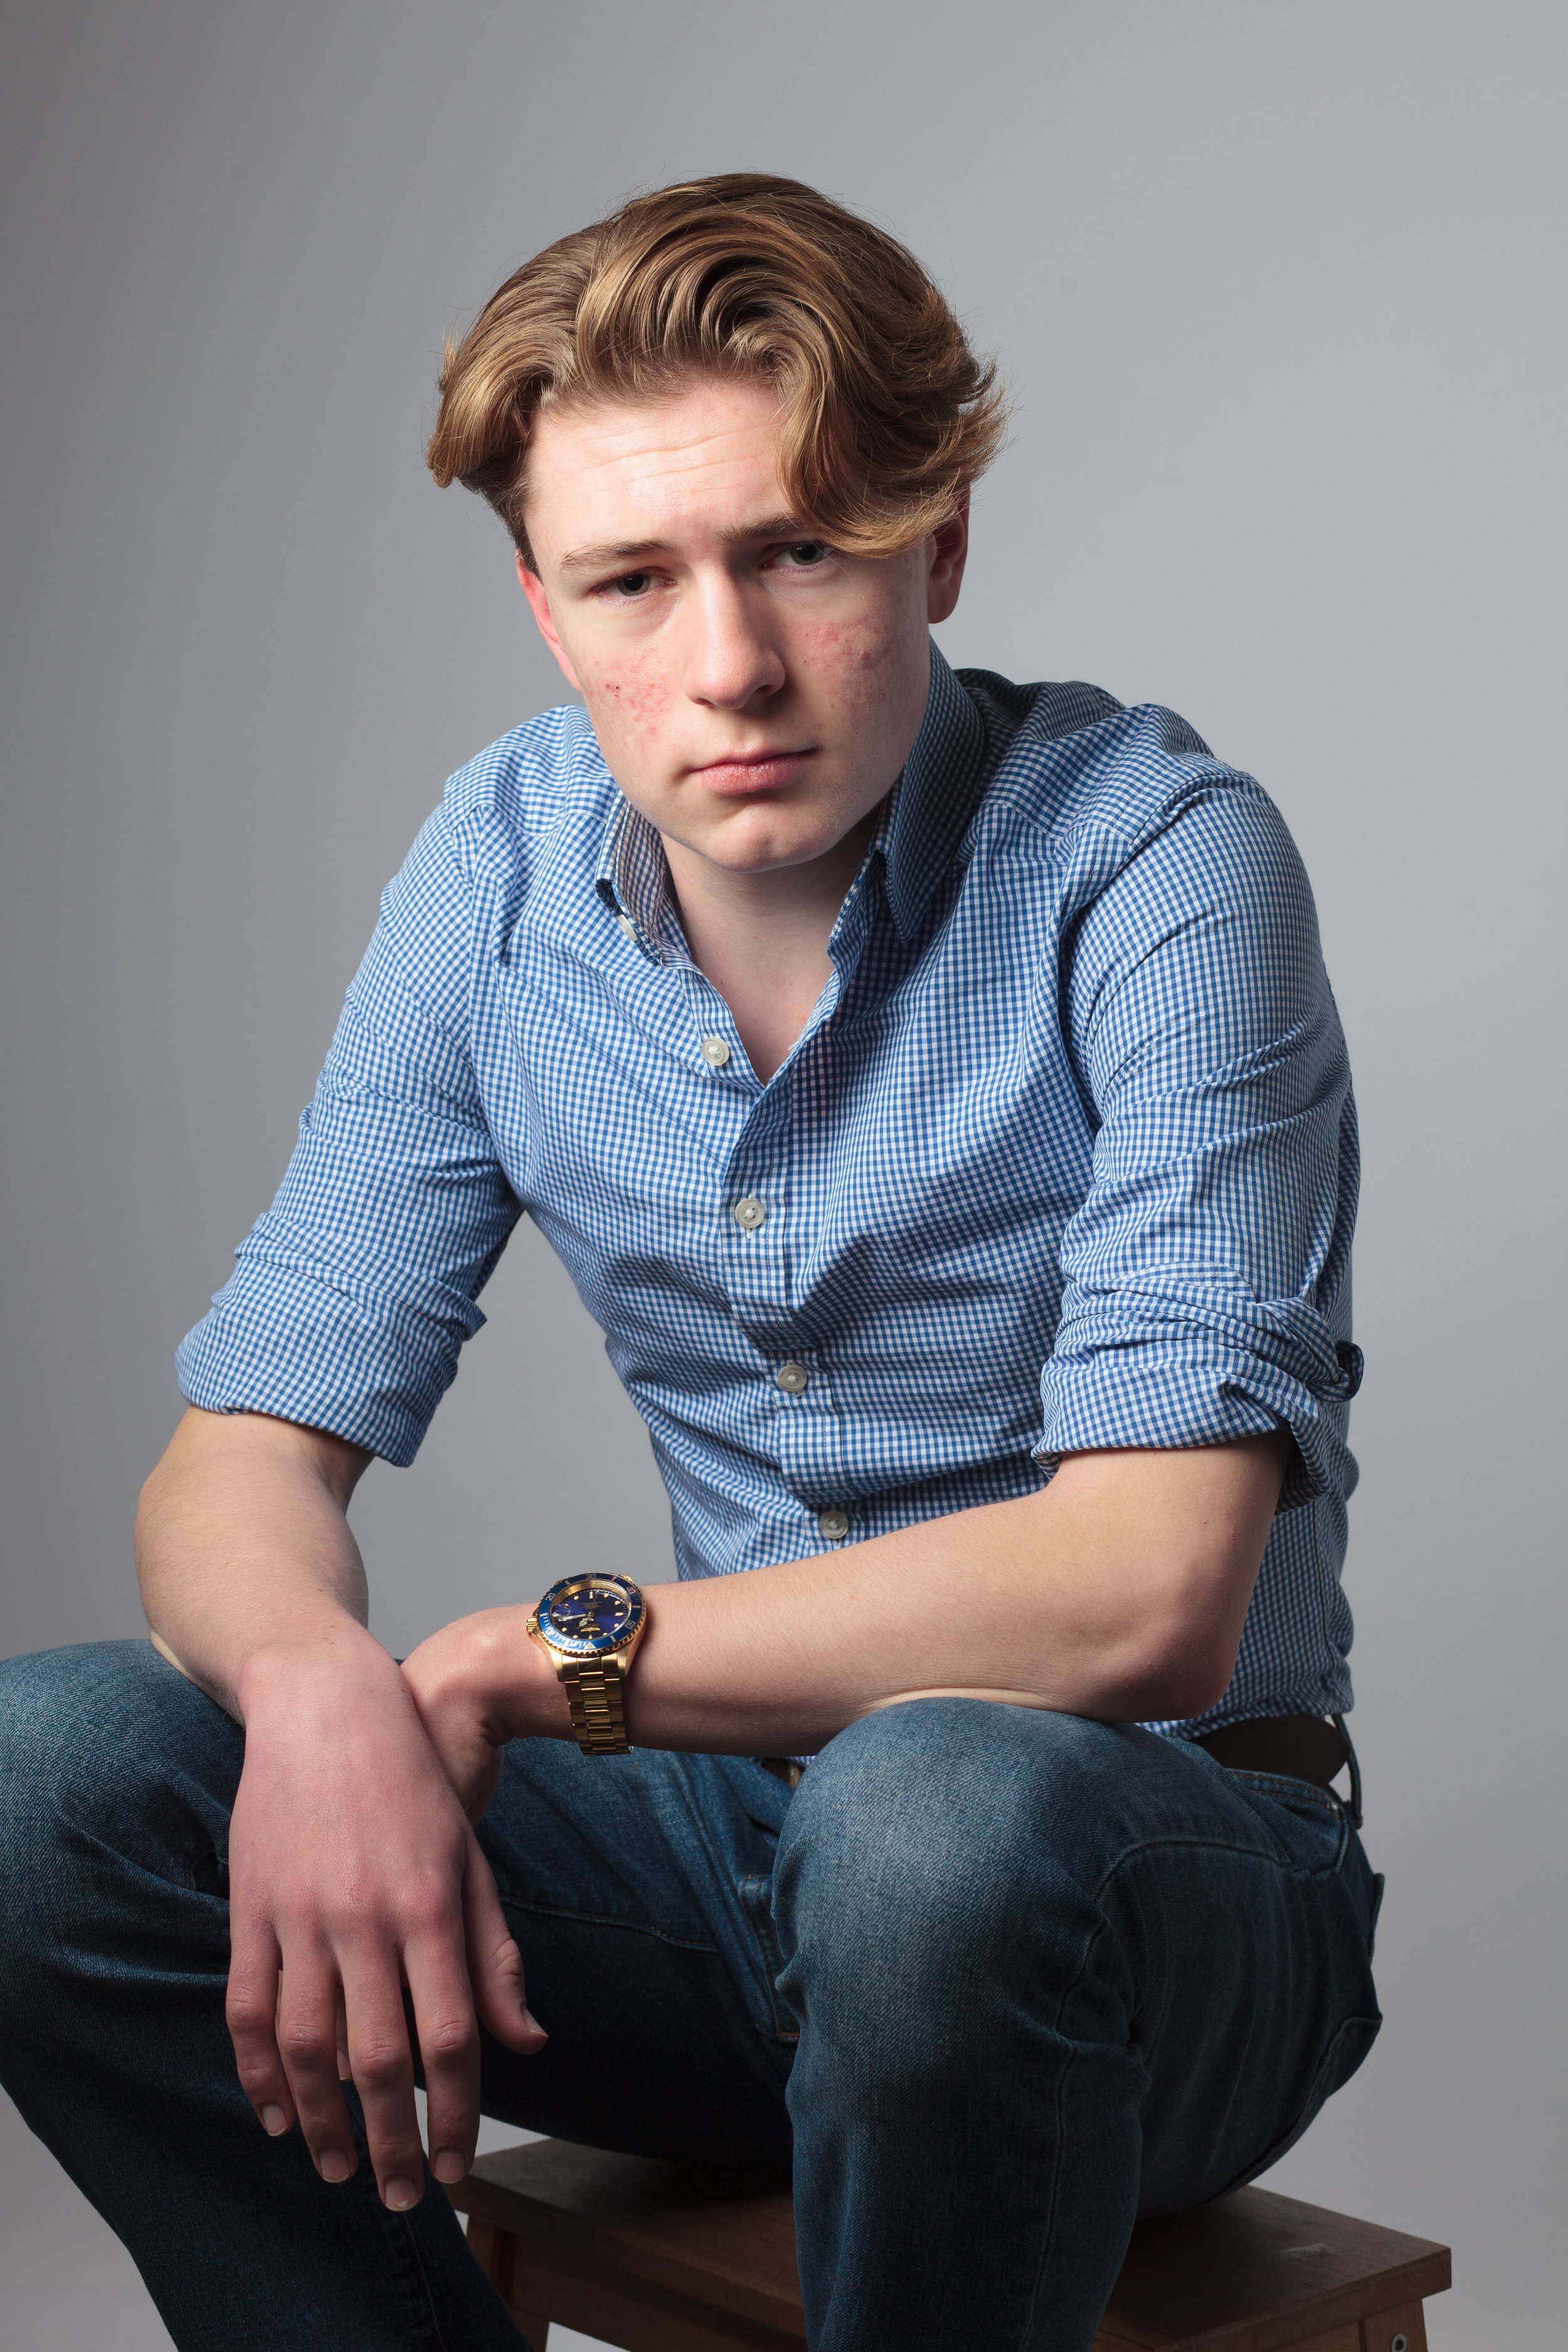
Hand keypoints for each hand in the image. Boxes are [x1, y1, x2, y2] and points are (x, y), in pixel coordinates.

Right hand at [224, 1626, 544, 2208]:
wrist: (326, 1706)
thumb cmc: (412, 1783)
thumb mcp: (471, 1860)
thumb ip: (494, 1954)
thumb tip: (528, 2042)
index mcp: (428, 1906)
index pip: (450, 2036)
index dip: (457, 2112)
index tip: (460, 2163)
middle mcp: (363, 1918)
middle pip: (375, 2059)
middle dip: (392, 2141)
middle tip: (405, 2197)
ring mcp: (299, 1915)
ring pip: (305, 2047)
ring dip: (321, 2123)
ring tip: (339, 2170)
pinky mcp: (251, 1908)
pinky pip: (247, 2009)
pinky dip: (258, 2072)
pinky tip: (276, 2113)